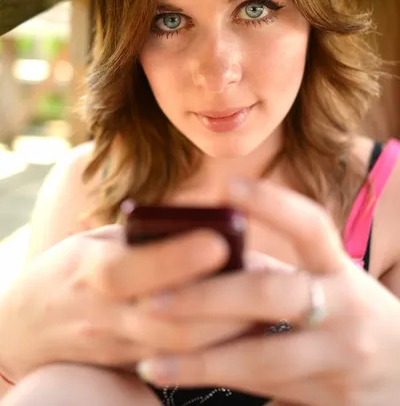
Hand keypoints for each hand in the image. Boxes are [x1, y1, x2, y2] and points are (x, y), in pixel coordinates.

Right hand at [0, 222, 251, 381]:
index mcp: (87, 268)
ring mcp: (116, 348)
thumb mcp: (97, 239)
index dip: (172, 259)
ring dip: (227, 331)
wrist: (31, 323)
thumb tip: (206, 216)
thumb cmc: (74, 267)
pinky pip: (178, 364)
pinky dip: (215, 348)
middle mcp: (101, 314)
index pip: (127, 269)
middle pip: (165, 323)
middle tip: (263, 278)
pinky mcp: (130, 368)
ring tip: (266, 304)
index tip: (217, 242)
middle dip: (219, 303)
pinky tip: (246, 329)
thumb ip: (143, 234)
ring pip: (179, 353)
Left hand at [134, 179, 399, 405]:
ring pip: (259, 358)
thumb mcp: (328, 280)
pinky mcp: (330, 399)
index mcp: (340, 268)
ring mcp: (340, 359)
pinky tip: (174, 376)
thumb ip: (275, 269)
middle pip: (271, 295)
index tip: (226, 186)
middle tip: (153, 299)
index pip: (310, 226)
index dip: (271, 203)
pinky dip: (215, 381)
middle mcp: (346, 309)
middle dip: (207, 298)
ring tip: (148, 356)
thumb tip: (203, 252)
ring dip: (199, 358)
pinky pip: (262, 389)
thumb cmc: (351, 312)